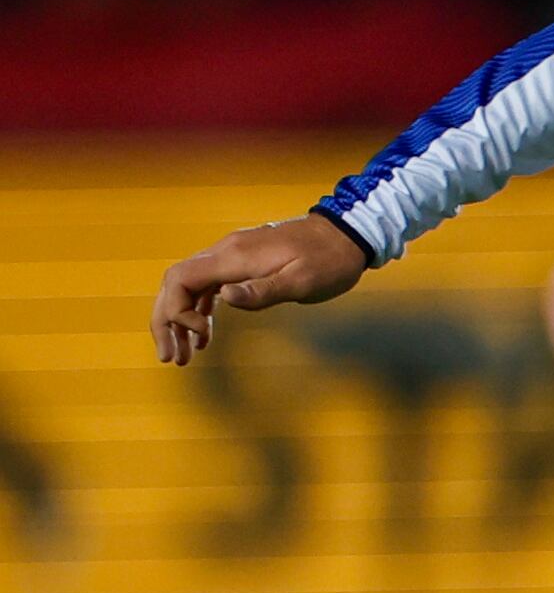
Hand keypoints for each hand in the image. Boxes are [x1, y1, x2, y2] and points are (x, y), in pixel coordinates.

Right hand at [154, 213, 371, 365]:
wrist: (347, 235)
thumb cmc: (329, 260)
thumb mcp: (302, 281)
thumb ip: (262, 291)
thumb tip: (224, 297)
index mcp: (234, 257)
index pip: (179, 278)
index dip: (174, 309)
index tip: (197, 335)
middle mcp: (225, 252)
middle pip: (175, 283)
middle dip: (166, 321)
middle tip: (171, 358)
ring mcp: (232, 256)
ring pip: (189, 287)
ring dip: (181, 320)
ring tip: (184, 355)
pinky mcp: (242, 262)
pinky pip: (208, 286)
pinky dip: (199, 311)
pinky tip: (205, 335)